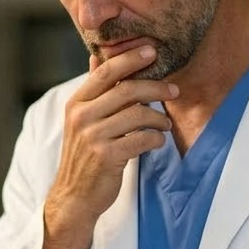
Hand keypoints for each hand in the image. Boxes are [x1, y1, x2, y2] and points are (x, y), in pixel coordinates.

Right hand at [42, 48, 177, 248]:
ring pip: (139, 114)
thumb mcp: (81, 121)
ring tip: (165, 124)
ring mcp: (93, 137)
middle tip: (174, 90)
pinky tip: (157, 142)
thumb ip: (92, 91)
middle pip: (127, 89)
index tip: (152, 50)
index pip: (104, 72)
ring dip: (160, 118)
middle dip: (156, 87)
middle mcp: (81, 118)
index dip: (130, 58)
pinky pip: (143, 138)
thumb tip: (96, 56)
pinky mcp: (107, 156)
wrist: (74, 197)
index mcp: (76, 105)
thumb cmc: (84, 157)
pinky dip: (156, 138)